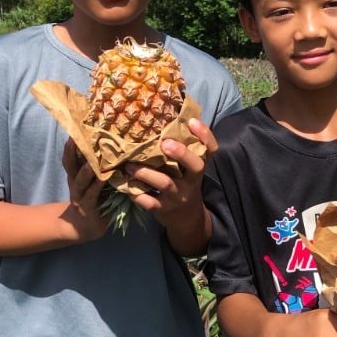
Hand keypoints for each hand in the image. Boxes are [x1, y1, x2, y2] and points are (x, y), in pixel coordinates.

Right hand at [62, 137, 108, 241]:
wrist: (86, 226)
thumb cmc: (95, 198)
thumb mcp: (95, 181)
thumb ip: (101, 166)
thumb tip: (116, 145)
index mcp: (76, 173)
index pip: (71, 155)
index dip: (72, 142)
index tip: (75, 127)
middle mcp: (75, 182)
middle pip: (70, 163)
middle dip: (72, 150)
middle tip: (76, 137)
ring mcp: (80, 195)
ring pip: (80, 180)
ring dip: (86, 170)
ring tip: (92, 161)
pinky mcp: (87, 207)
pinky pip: (92, 195)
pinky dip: (97, 186)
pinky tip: (103, 178)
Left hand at [125, 118, 216, 253]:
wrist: (186, 218)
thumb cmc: (183, 183)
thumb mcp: (188, 169)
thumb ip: (182, 150)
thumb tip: (165, 118)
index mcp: (198, 167)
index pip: (211, 149)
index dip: (205, 135)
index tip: (192, 121)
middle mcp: (192, 181)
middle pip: (195, 166)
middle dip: (181, 153)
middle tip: (164, 143)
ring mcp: (178, 196)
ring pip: (166, 183)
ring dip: (146, 173)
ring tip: (130, 165)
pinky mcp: (164, 209)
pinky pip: (150, 202)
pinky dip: (136, 194)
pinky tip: (126, 187)